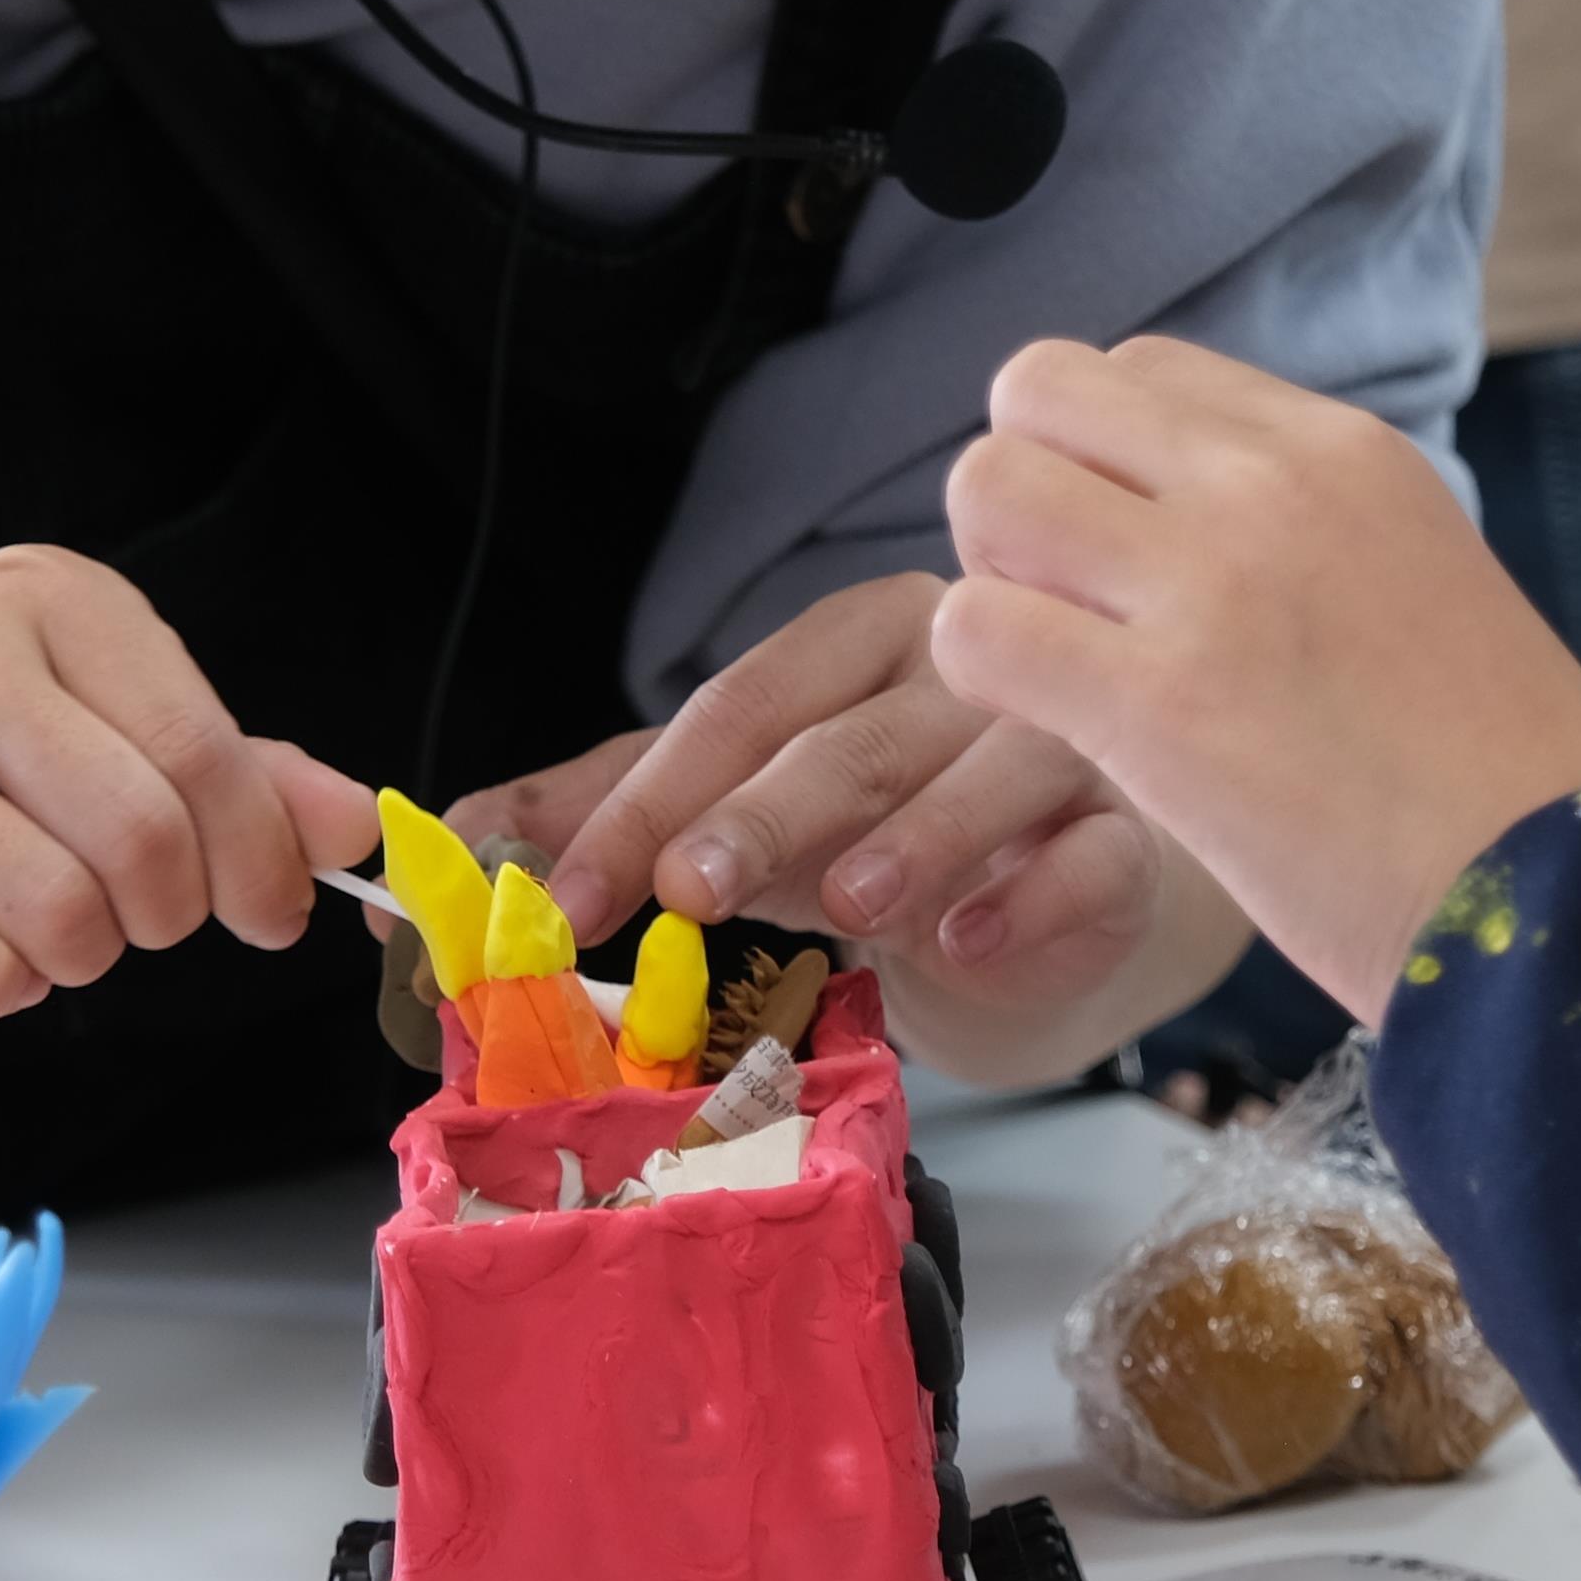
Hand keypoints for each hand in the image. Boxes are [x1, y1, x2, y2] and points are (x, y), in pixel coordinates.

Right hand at [0, 546, 371, 1024]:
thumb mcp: (110, 726)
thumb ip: (240, 772)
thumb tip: (354, 824)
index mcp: (50, 597)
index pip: (204, 747)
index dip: (260, 854)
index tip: (269, 907)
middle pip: (143, 832)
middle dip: (170, 909)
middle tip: (143, 915)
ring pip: (62, 910)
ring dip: (85, 953)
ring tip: (56, 923)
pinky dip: (3, 990)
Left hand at [488, 574, 1180, 1041]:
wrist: (1050, 905)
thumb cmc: (882, 831)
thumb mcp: (740, 808)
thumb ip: (610, 811)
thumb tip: (451, 840)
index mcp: (858, 639)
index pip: (741, 704)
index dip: (645, 801)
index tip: (561, 900)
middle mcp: (962, 669)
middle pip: (854, 734)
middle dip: (760, 815)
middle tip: (685, 891)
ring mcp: (1059, 745)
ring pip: (988, 773)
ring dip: (913, 840)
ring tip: (845, 908)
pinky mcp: (1129, 837)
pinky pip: (1091, 856)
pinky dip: (1032, 896)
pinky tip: (972, 942)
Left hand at [929, 338, 1580, 1024]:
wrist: (1569, 899)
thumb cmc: (1495, 779)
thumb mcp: (1418, 579)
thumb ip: (1304, 528)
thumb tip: (1181, 519)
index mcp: (1344, 448)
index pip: (1142, 370)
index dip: (1100, 460)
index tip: (1129, 558)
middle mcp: (1273, 485)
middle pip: (1039, 391)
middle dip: (1022, 491)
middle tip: (1065, 604)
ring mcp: (1211, 585)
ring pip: (987, 487)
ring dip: (991, 576)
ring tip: (1058, 667)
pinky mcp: (1159, 704)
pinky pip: (975, 629)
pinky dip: (982, 680)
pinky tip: (1053, 732)